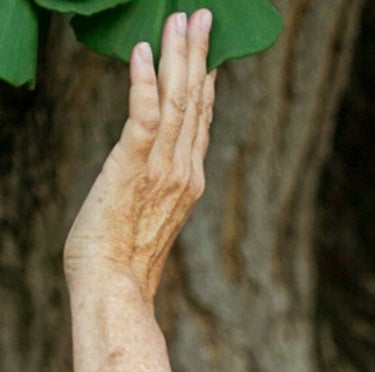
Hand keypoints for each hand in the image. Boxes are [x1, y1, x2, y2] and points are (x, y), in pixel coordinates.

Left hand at [63, 11, 216, 304]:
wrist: (114, 288)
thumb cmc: (121, 260)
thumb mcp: (145, 215)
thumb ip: (153, 186)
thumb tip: (148, 167)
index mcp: (188, 182)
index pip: (199, 120)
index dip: (204, 80)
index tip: (206, 49)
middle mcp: (182, 172)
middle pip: (195, 102)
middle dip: (198, 55)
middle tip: (201, 16)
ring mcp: (161, 170)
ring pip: (176, 102)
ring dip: (178, 57)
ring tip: (179, 20)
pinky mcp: (132, 168)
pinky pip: (143, 117)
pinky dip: (145, 83)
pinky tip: (145, 53)